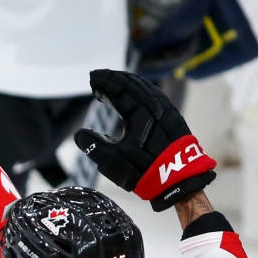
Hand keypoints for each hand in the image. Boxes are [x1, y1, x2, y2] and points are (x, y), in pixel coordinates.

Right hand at [74, 69, 215, 210]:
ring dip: (128, 82)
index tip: (92, 78)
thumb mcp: (111, 160)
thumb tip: (80, 133)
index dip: (104, 82)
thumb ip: (93, 145)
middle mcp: (153, 106)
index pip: (118, 89)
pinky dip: (141, 89)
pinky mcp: (172, 116)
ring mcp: (165, 109)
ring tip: (114, 82)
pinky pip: (154, 94)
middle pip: (132, 84)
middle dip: (114, 78)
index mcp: (138, 112)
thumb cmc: (142, 169)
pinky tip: (136, 93)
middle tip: (99, 78)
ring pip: (145, 87)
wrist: (177, 179)